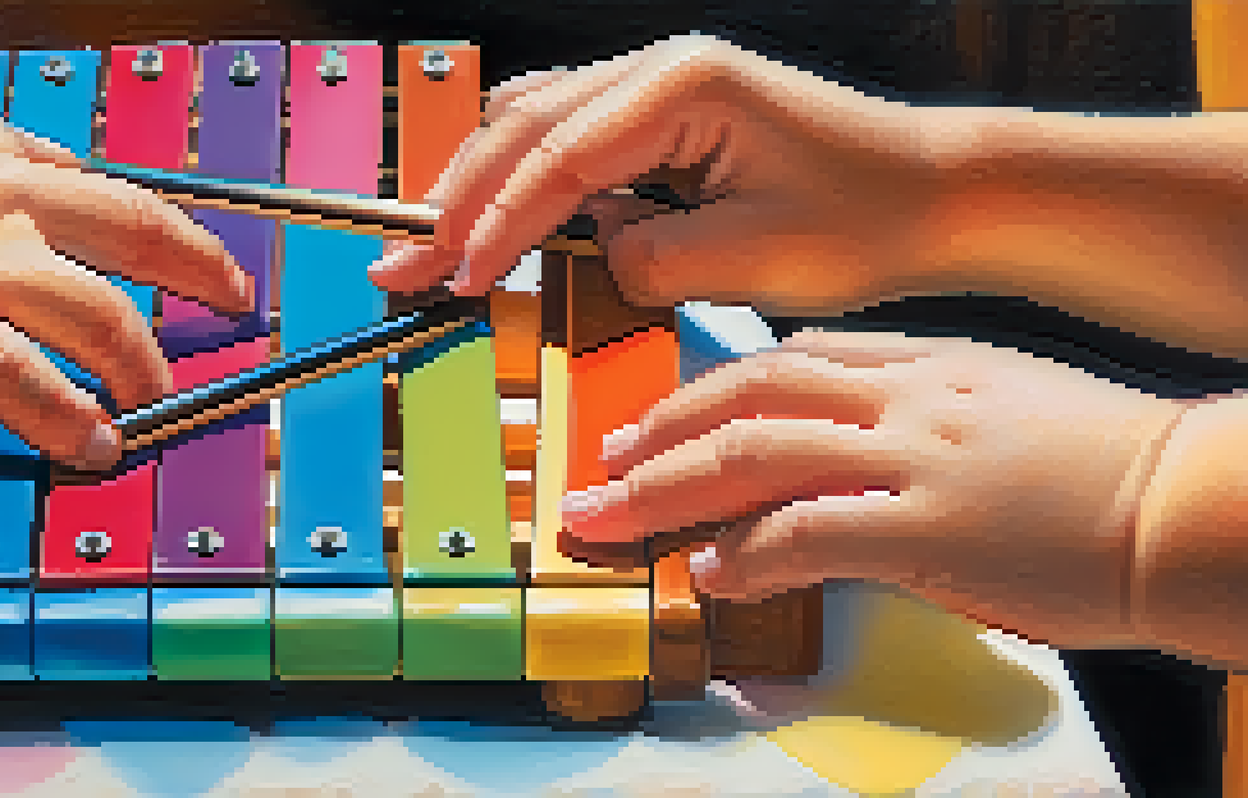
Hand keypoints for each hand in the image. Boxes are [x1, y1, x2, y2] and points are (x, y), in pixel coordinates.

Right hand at [0, 26, 251, 468]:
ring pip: (102, 318)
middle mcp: (12, 211)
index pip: (122, 201)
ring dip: (143, 365)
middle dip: (203, 276)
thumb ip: (0, 171)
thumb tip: (42, 190)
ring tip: (154, 398)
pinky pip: (26, 381)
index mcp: (13, 165)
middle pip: (143, 239)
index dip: (184, 239)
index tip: (214, 265)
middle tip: (233, 306)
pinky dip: (71, 417)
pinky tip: (94, 441)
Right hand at [369, 34, 947, 311]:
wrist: (936, 196)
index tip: (455, 277)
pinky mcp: (667, 116)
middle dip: (460, 199)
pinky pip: (572, 139)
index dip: (496, 222)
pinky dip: (527, 182)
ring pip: (536, 124)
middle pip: (523, 125)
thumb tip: (595, 253)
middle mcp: (663, 69)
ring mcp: (662, 85)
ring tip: (435, 244)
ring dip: (483, 186)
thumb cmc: (866, 218)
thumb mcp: (748, 258)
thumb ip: (646, 259)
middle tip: (404, 261)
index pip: (557, 157)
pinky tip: (501, 222)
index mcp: (683, 86)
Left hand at [560, 330, 1186, 649]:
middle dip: (661, 431)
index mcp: (923, 362)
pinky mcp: (933, 527)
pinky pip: (810, 531)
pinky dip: (747, 554)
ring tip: (613, 517)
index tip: (660, 421)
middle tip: (604, 463)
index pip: (787, 361)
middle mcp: (908, 395)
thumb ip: (918, 413)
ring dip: (668, 487)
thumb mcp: (1002, 405)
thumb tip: (845, 452)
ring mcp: (918, 456)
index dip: (707, 392)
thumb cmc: (1104, 465)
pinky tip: (709, 572)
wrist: (1191, 501)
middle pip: (749, 393)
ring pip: (757, 452)